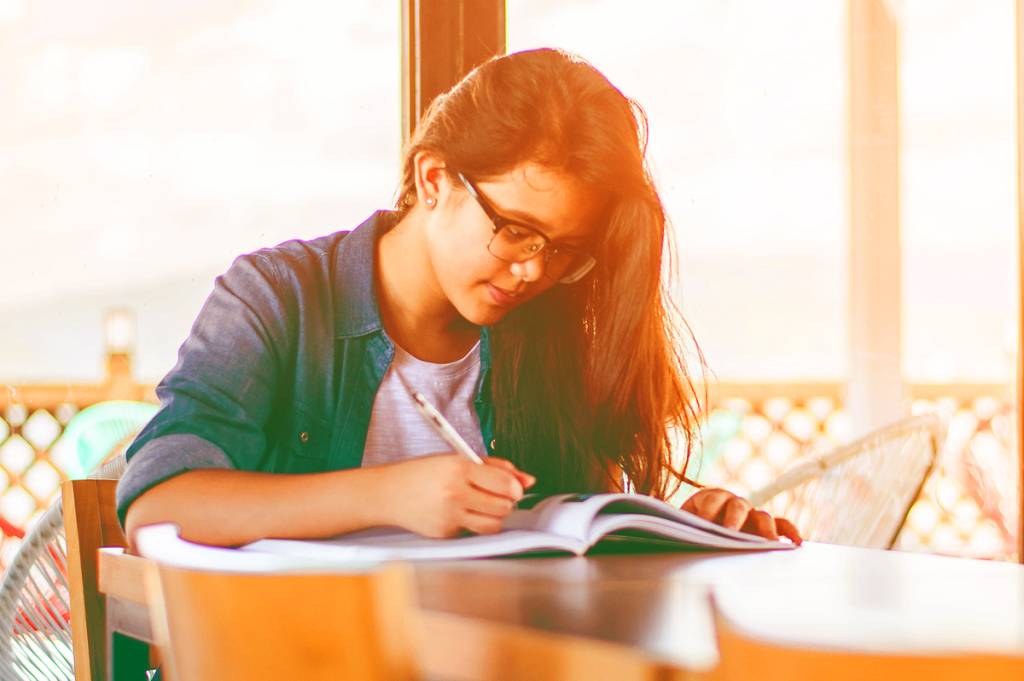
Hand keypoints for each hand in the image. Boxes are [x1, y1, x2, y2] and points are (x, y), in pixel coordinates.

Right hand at [378, 454, 535, 538]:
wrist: (388, 493)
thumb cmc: (422, 474)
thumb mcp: (456, 460)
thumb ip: (494, 468)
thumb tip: (527, 480)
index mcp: (458, 468)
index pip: (505, 483)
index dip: (516, 487)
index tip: (514, 488)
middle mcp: (454, 492)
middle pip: (504, 506)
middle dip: (506, 502)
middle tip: (496, 495)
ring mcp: (449, 516)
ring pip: (494, 524)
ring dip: (494, 516)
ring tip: (482, 505)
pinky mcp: (445, 534)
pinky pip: (473, 532)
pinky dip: (473, 524)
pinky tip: (460, 513)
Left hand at [681, 488, 801, 544]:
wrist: (697, 530)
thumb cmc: (690, 529)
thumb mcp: (684, 526)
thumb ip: (684, 527)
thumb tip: (680, 536)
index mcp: (710, 498)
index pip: (712, 500)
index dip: (708, 510)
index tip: (703, 522)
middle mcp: (733, 503)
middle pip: (738, 506)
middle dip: (735, 519)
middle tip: (730, 532)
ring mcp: (751, 514)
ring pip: (763, 517)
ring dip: (766, 529)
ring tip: (769, 542)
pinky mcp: (764, 527)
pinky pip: (781, 525)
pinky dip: (789, 531)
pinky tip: (796, 543)